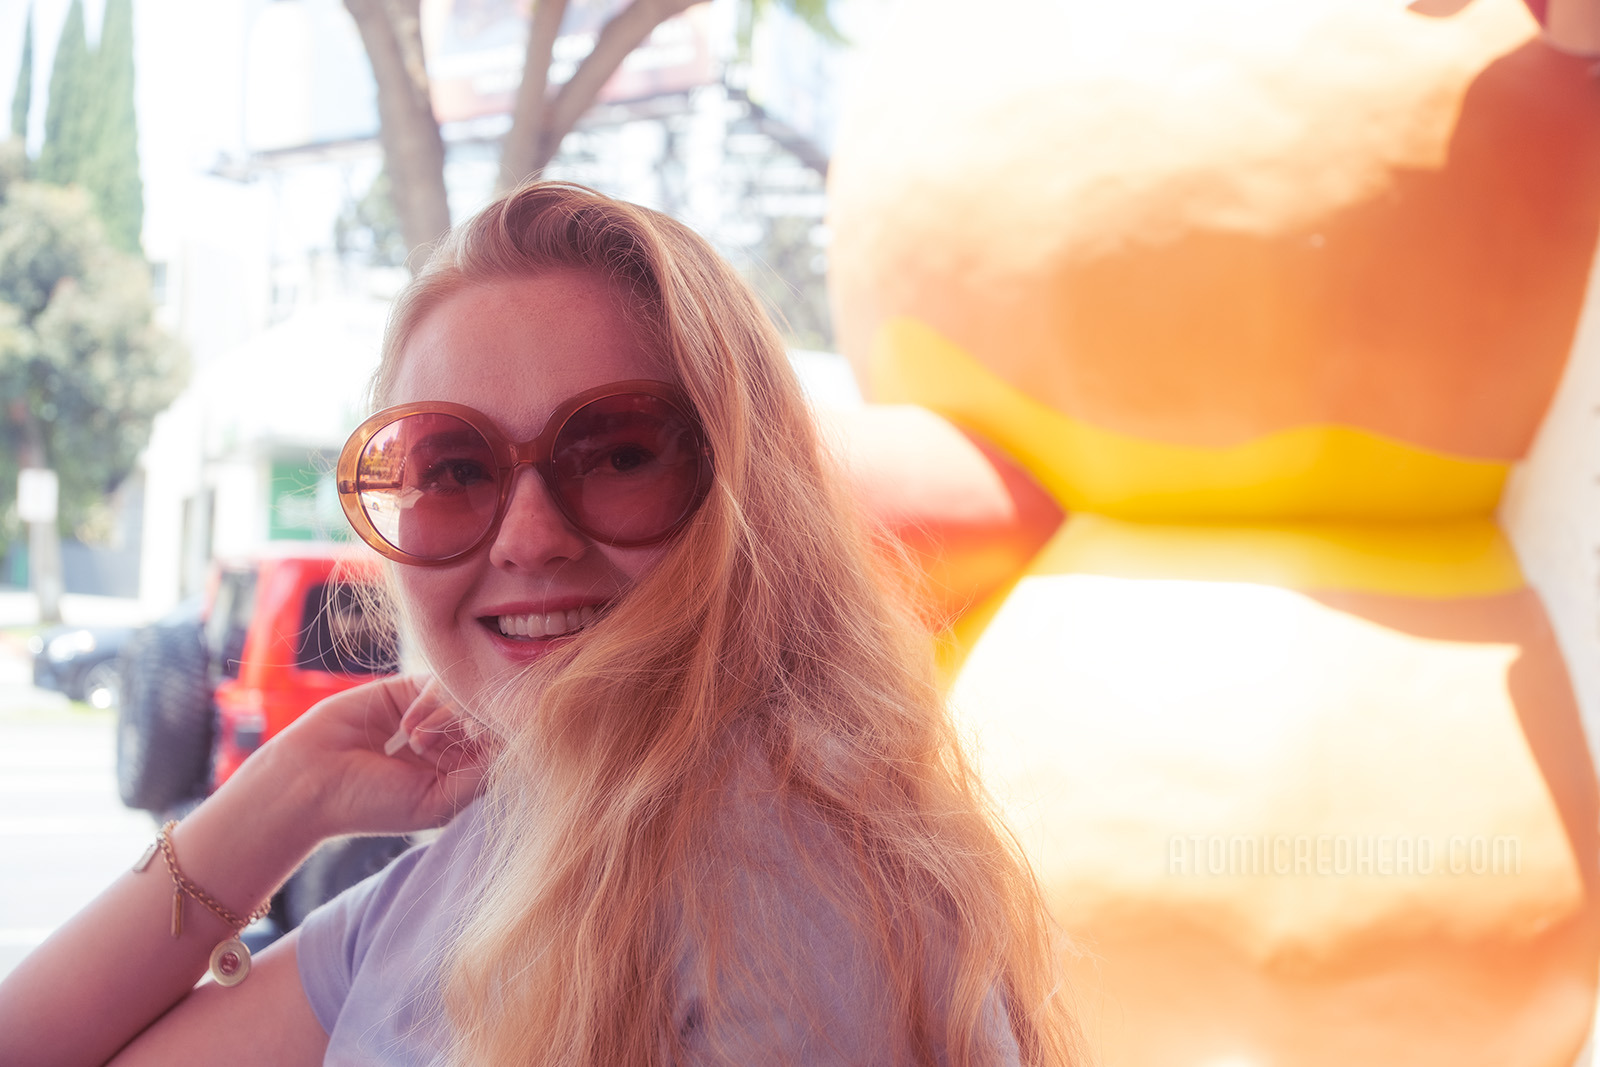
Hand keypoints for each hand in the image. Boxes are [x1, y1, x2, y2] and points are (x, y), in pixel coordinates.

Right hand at [240, 675, 491, 844]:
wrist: (310, 782)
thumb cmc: (371, 805)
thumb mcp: (436, 802)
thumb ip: (480, 776)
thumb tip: (520, 745)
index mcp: (461, 775)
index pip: (503, 748)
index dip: (502, 744)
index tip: (485, 751)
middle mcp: (449, 743)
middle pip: (489, 718)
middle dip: (475, 727)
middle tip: (446, 746)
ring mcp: (430, 715)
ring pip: (467, 697)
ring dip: (448, 717)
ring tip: (415, 744)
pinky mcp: (406, 689)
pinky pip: (440, 680)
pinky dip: (432, 700)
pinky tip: (407, 727)